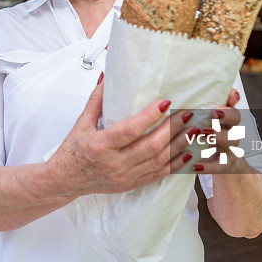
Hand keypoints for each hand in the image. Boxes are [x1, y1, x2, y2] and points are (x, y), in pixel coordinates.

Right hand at [47, 74, 195, 197]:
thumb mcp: (81, 123)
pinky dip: (175, 164)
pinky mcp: (131, 184)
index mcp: (100, 145)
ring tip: (195, 131)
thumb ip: (96, 100)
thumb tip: (107, 78)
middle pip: (150, 146)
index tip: (165, 103)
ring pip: (158, 161)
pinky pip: (158, 174)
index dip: (149, 117)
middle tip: (188, 115)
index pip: (130, 130)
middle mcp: (114, 163)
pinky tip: (188, 153)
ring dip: (179, 145)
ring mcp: (124, 176)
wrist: (66, 180)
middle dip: (172, 129)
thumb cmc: (72, 151)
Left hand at [193, 89, 245, 173]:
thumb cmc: (206, 137)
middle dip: (225, 115)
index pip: (232, 103)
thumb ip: (196, 109)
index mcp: (225, 118)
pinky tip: (195, 165)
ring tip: (201, 134)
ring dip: (218, 136)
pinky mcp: (226, 164)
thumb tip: (173, 98)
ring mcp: (230, 147)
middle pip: (236, 120)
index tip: (226, 98)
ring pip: (232, 140)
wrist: (221, 163)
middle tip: (211, 114)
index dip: (231, 101)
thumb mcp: (201, 122)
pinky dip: (209, 166)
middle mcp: (230, 130)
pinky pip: (221, 165)